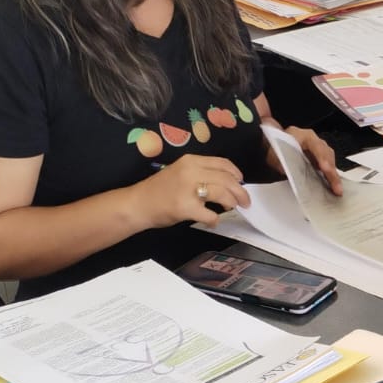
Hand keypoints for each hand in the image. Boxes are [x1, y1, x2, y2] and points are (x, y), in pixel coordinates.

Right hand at [131, 153, 248, 228]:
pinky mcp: (185, 207)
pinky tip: (213, 221)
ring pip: (222, 193)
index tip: (241, 182)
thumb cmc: (159, 190)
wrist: (137, 204)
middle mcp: (191, 172)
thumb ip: (201, 173)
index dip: (236, 173)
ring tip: (231, 207)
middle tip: (245, 201)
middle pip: (226, 179)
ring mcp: (188, 189)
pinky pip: (210, 214)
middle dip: (240, 191)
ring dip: (231, 202)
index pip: (222, 163)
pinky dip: (215, 219)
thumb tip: (227, 182)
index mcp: (191, 161)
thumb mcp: (180, 172)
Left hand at [267, 126, 342, 193]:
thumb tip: (292, 174)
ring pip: (329, 160)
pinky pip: (327, 165)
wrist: (270, 146)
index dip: (323, 158)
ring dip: (332, 175)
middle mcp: (313, 140)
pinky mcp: (317, 157)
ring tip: (336, 188)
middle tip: (336, 187)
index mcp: (303, 135)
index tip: (326, 170)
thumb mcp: (277, 156)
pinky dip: (329, 175)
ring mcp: (317, 148)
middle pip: (327, 154)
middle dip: (332, 171)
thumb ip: (286, 163)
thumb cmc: (274, 149)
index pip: (317, 146)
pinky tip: (332, 185)